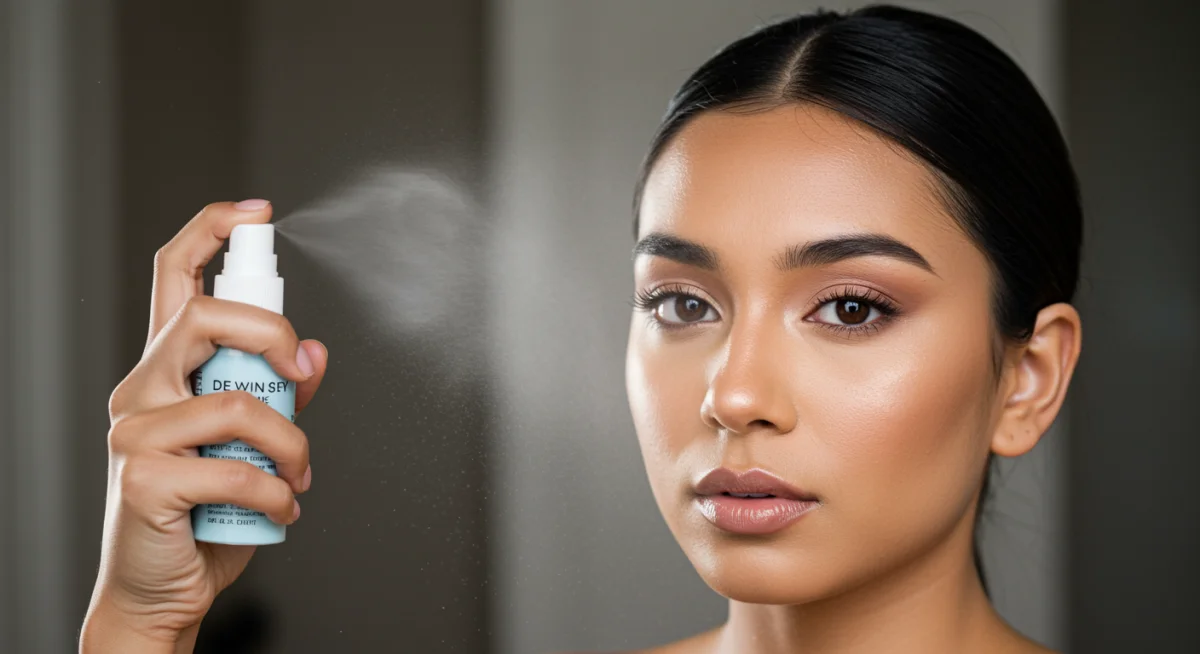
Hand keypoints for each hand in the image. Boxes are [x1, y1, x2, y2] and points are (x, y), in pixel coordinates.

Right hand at [80, 201, 327, 651]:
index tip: (257, 211)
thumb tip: (314, 351)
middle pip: (206, 314)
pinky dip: (276, 491)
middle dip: (273, 334)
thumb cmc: (207, 512)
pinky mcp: (142, 477)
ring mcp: (135, 430)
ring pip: (237, 399)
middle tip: (299, 378)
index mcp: (168, 368)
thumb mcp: (252, 445)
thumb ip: (279, 396)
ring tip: (298, 478)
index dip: (211, 230)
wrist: (163, 589)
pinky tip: (280, 509)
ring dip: (291, 444)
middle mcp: (143, 387)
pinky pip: (235, 466)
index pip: (176, 277)